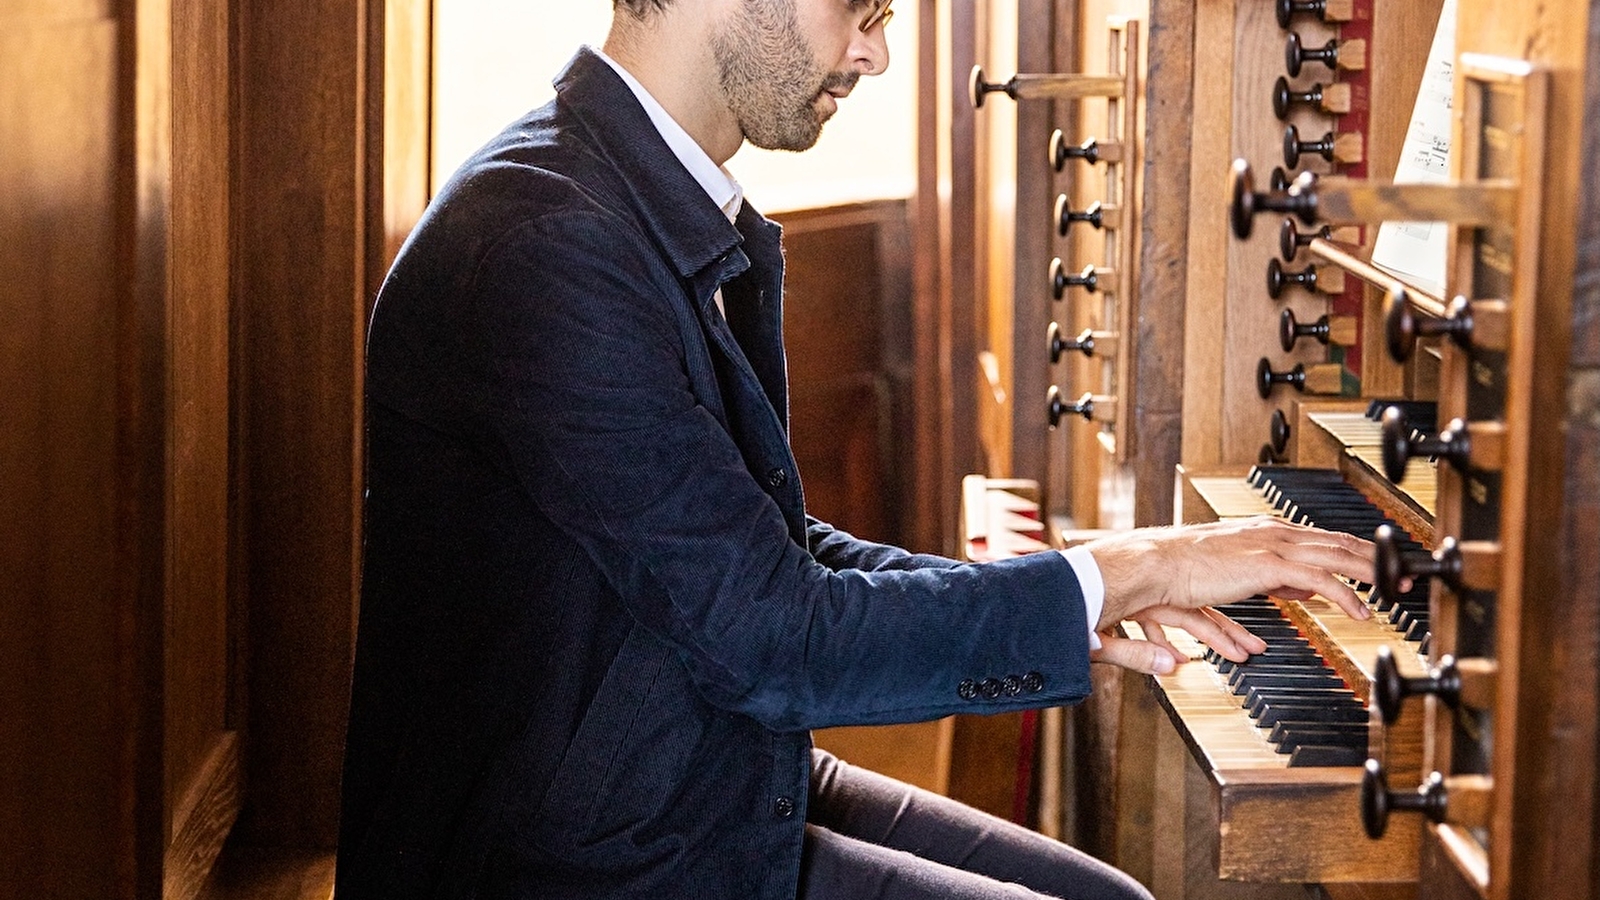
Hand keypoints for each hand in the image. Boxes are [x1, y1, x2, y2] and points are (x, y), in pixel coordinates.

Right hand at [1082, 517, 1374, 674]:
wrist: (1153, 565)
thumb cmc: (1175, 574)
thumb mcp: (1225, 581)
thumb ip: (1261, 592)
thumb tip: (1282, 612)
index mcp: (1261, 532)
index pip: (1319, 537)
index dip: (1351, 551)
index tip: (1373, 566)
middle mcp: (1271, 532)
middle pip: (1337, 542)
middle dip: (1373, 558)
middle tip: (1400, 575)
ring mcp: (1271, 546)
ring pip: (1337, 555)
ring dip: (1370, 572)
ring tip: (1393, 590)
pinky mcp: (1269, 565)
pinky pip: (1320, 580)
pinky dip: (1345, 595)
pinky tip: (1360, 612)